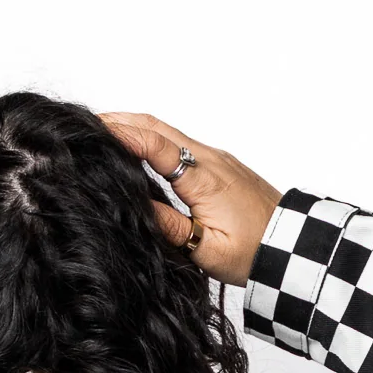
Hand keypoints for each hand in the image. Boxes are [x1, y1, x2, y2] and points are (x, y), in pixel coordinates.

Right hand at [101, 114, 280, 287]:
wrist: (287, 245)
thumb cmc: (252, 252)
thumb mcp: (206, 251)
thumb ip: (170, 228)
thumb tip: (134, 207)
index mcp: (204, 179)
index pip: (156, 145)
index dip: (122, 134)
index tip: (93, 128)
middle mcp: (209, 159)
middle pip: (157, 126)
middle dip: (119, 121)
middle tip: (85, 125)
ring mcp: (214, 158)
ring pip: (167, 131)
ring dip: (134, 127)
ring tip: (101, 132)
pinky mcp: (217, 164)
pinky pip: (178, 142)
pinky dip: (151, 138)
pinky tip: (135, 148)